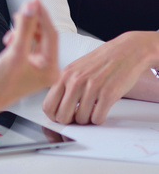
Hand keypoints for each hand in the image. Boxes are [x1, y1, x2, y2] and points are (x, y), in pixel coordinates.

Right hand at [0, 0, 57, 109]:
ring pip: (34, 38)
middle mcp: (46, 69)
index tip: (34, 1)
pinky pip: (26, 43)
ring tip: (11, 31)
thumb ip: (24, 27)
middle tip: (21, 11)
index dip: (42, 15)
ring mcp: (35, 67)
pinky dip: (18, 37)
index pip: (51, 35)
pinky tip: (8, 39)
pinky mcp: (24, 64)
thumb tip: (31, 7)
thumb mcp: (14, 52)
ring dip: (23, 30)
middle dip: (31, 23)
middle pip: (44, 35)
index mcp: (51, 69)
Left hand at [43, 30, 158, 124]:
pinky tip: (102, 108)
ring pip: (81, 120)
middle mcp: (75, 81)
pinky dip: (99, 118)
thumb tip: (57, 107)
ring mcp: (91, 87)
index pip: (48, 106)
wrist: (125, 51)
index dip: (54, 116)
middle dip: (70, 121)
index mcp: (64, 75)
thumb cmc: (101, 61)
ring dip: (87, 119)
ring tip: (92, 108)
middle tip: (78, 116)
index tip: (62, 117)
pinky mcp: (108, 94)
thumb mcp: (76, 69)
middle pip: (62, 117)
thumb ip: (65, 85)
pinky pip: (97, 119)